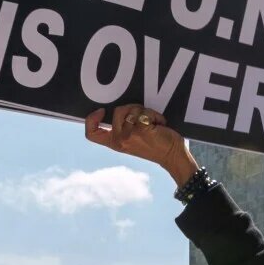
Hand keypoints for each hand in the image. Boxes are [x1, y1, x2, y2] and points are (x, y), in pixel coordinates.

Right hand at [85, 104, 199, 185]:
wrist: (172, 156)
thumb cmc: (155, 146)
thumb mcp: (132, 140)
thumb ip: (122, 128)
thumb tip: (119, 108)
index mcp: (115, 143)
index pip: (92, 134)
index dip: (91, 119)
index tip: (102, 111)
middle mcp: (120, 140)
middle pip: (117, 111)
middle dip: (132, 108)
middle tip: (143, 118)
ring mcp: (130, 136)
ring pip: (131, 109)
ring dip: (145, 112)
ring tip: (152, 123)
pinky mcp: (142, 130)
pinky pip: (144, 112)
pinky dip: (154, 114)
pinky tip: (159, 124)